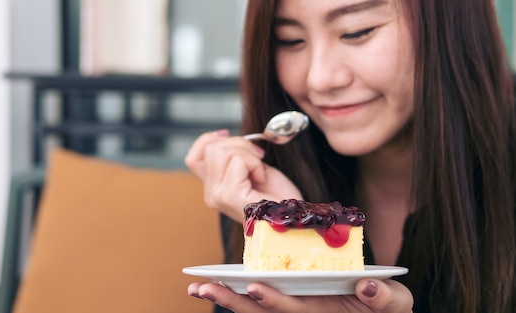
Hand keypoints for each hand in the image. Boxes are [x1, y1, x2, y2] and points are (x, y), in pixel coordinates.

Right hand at [185, 130, 301, 221]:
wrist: (292, 217)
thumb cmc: (278, 197)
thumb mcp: (251, 169)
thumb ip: (234, 157)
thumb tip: (225, 138)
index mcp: (214, 188)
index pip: (193, 158)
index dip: (208, 140)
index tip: (226, 135)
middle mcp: (212, 194)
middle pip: (211, 149)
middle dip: (239, 145)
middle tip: (258, 158)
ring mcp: (218, 196)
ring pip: (221, 152)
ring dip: (247, 154)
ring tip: (260, 170)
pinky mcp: (230, 196)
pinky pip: (237, 161)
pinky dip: (255, 164)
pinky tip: (262, 177)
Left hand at [188, 279, 413, 312]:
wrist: (378, 312)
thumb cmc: (386, 309)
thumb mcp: (396, 303)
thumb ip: (385, 299)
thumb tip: (364, 286)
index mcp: (324, 312)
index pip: (294, 309)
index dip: (273, 300)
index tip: (253, 286)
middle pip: (263, 312)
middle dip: (233, 301)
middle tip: (204, 287)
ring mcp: (293, 309)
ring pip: (254, 308)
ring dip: (226, 299)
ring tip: (197, 287)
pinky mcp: (288, 302)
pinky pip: (257, 301)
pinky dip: (234, 294)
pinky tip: (212, 284)